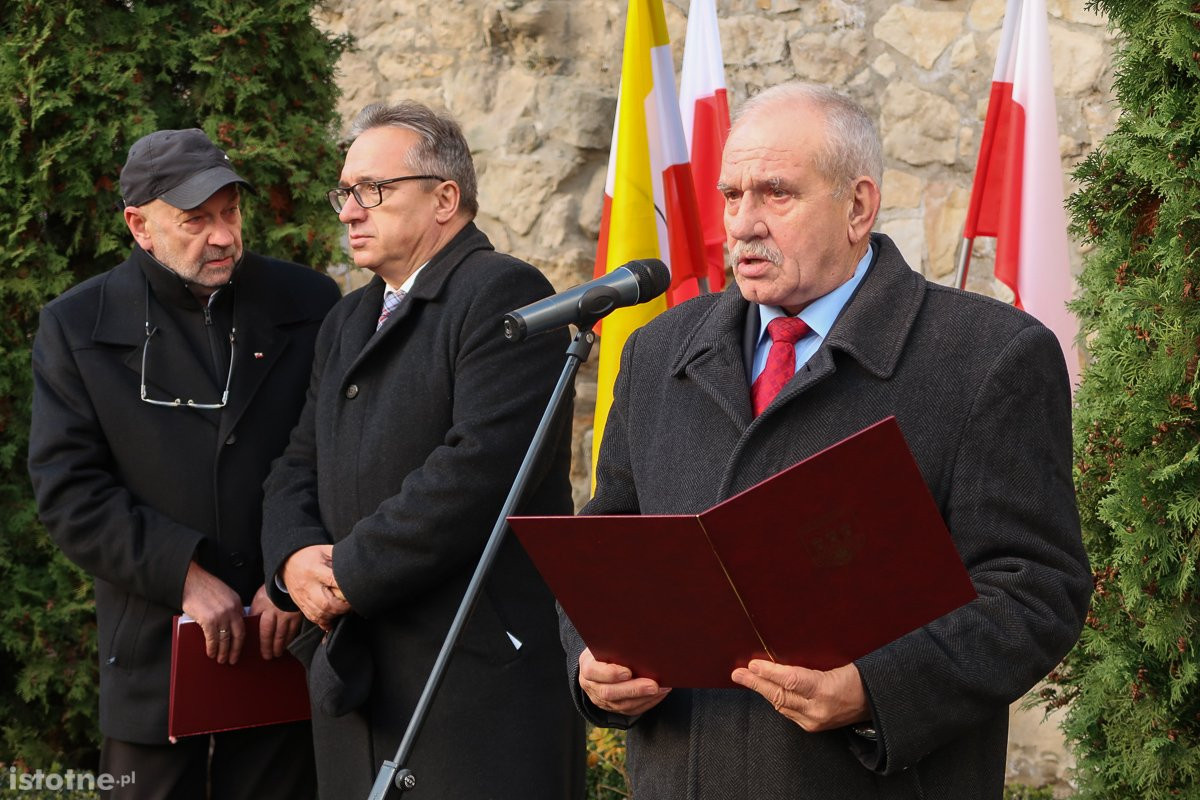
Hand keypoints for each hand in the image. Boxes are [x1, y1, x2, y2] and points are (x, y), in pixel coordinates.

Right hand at [181, 560, 244, 664]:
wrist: (190, 580)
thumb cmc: (203, 587)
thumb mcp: (223, 595)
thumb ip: (228, 608)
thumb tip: (228, 627)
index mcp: (237, 603)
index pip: (243, 625)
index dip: (241, 639)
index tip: (239, 648)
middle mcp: (232, 610)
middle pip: (238, 635)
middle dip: (236, 650)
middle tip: (233, 660)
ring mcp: (221, 615)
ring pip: (225, 640)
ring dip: (223, 652)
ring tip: (221, 660)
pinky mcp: (209, 620)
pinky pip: (213, 639)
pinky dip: (212, 648)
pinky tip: (211, 653)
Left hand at [249, 584, 301, 659]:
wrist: (287, 579)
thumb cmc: (270, 589)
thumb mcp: (259, 598)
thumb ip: (255, 612)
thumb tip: (250, 624)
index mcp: (266, 611)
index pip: (265, 632)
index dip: (264, 644)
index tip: (264, 653)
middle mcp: (279, 615)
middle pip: (276, 636)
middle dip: (273, 648)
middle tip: (271, 656)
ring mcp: (290, 615)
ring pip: (287, 634)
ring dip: (282, 645)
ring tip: (279, 652)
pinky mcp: (299, 614)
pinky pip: (295, 629)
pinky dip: (291, 637)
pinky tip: (288, 641)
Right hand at [280, 544, 349, 630]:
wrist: (288, 562)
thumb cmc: (309, 556)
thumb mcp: (325, 550)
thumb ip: (339, 558)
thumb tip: (357, 565)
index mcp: (314, 570)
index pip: (332, 581)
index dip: (345, 589)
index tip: (355, 591)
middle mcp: (307, 586)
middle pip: (326, 603)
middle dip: (342, 607)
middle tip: (352, 604)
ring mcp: (303, 598)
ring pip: (320, 614)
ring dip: (335, 615)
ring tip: (344, 610)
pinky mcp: (301, 605)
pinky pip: (313, 618)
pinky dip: (325, 622)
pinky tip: (333, 620)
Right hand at [578, 648, 670, 716]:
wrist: (598, 665)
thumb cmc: (605, 650)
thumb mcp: (605, 644)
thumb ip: (615, 644)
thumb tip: (636, 638)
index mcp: (588, 667)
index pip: (594, 672)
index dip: (611, 674)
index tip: (628, 672)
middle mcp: (592, 687)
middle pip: (610, 692)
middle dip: (634, 689)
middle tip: (653, 685)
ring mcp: (603, 700)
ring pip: (622, 705)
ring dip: (644, 698)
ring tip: (661, 688)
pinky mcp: (615, 708)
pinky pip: (632, 710)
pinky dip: (648, 703)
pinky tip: (659, 694)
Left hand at [731, 660, 869, 731]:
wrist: (875, 703)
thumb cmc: (857, 678)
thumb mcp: (836, 664)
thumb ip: (807, 666)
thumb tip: (778, 662)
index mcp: (826, 690)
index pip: (791, 680)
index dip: (769, 672)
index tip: (753, 664)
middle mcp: (818, 709)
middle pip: (780, 695)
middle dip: (756, 682)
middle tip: (738, 673)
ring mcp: (814, 721)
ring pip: (780, 704)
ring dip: (762, 690)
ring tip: (745, 678)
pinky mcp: (812, 727)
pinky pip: (787, 711)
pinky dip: (775, 699)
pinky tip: (765, 690)